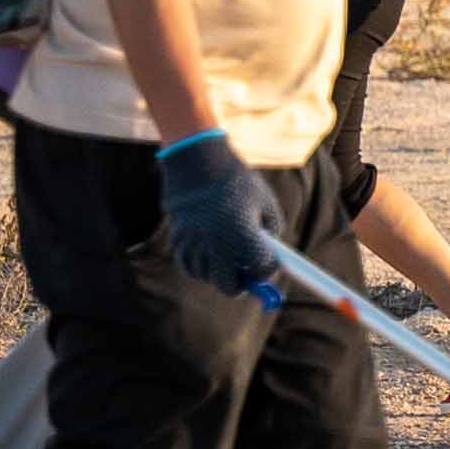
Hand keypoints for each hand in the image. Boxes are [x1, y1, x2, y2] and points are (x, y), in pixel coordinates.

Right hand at [153, 130, 282, 302]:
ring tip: (228, 256)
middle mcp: (217, 244)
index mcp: (243, 235)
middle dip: (243, 283)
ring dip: (220, 273)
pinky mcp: (178, 240)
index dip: (268, 270)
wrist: (198, 160)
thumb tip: (271, 254)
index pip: (262, 270)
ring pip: (207, 278)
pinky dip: (200, 266)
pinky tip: (210, 253)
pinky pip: (190, 266)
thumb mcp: (265, 202)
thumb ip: (271, 232)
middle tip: (249, 274)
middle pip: (230, 287)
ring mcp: (195, 244)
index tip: (270, 265)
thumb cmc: (236, 180)